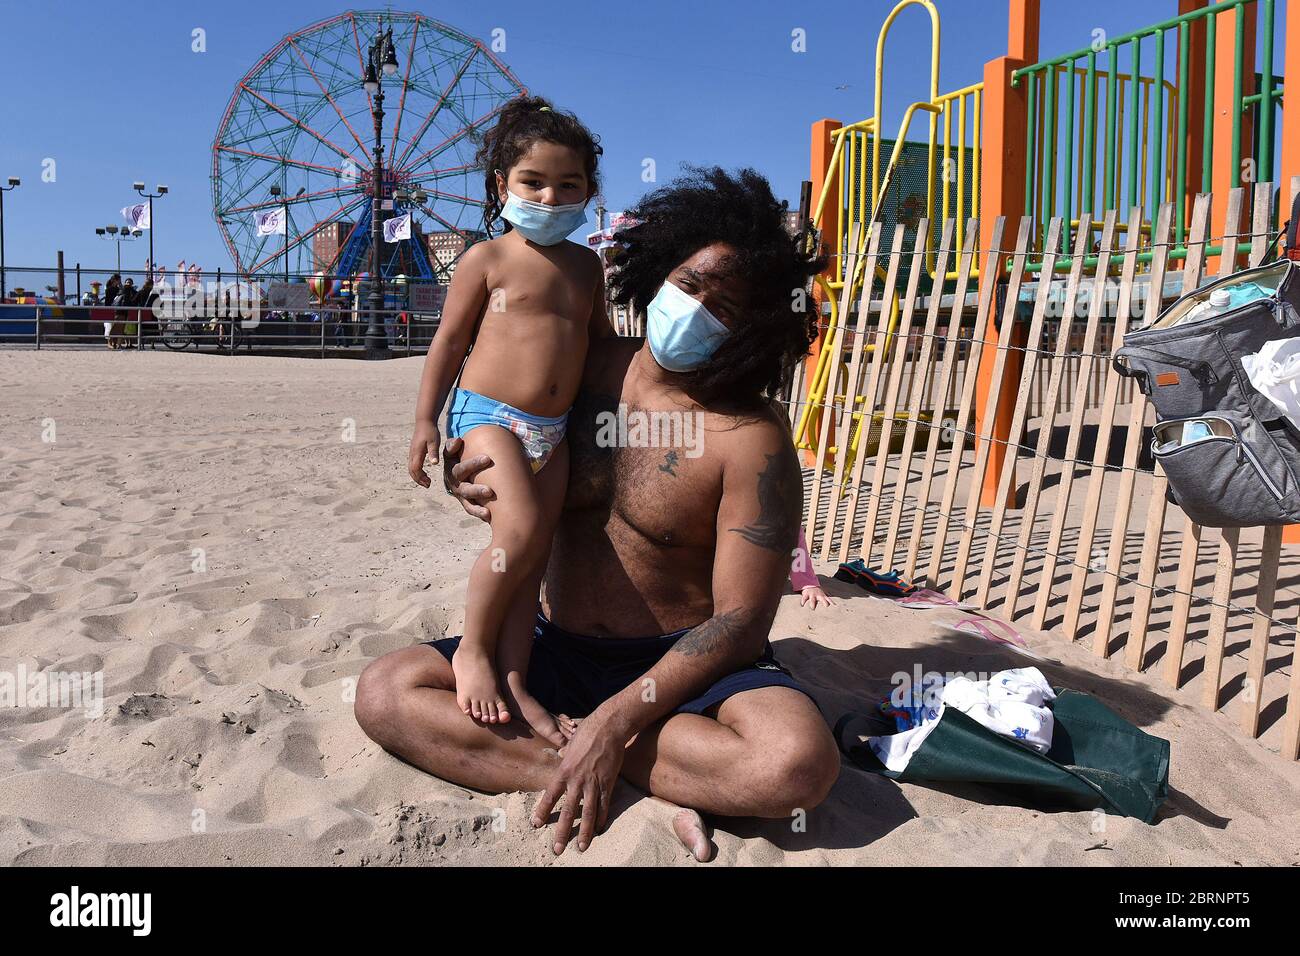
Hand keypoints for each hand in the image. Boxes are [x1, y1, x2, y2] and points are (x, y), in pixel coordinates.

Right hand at [408, 420, 441, 487]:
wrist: (424, 421)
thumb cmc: (430, 431)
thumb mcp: (434, 442)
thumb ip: (433, 452)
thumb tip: (434, 463)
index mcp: (417, 453)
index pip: (415, 469)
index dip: (421, 478)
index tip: (429, 483)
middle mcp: (412, 454)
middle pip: (411, 471)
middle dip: (418, 480)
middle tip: (428, 485)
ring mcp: (412, 452)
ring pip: (411, 468)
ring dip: (417, 476)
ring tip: (426, 481)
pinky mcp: (413, 451)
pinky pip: (412, 464)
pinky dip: (416, 471)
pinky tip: (424, 473)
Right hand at [441, 436, 495, 520]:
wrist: (454, 469)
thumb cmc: (457, 456)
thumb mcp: (451, 451)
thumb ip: (452, 445)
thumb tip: (458, 441)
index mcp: (452, 470)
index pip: (461, 469)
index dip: (473, 464)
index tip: (488, 458)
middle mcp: (455, 485)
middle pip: (464, 489)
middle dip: (477, 490)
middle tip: (490, 491)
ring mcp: (460, 495)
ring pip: (467, 503)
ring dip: (477, 508)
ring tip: (487, 512)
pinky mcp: (466, 502)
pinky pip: (471, 510)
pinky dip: (478, 514)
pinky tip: (489, 517)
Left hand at [531, 715, 626, 853]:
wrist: (608, 727)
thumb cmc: (587, 731)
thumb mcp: (570, 744)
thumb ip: (565, 755)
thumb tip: (561, 755)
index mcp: (564, 770)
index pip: (550, 795)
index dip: (543, 811)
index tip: (536, 824)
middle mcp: (576, 780)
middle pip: (568, 811)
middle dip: (562, 832)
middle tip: (557, 849)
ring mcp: (593, 783)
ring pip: (588, 813)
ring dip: (585, 832)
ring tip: (581, 847)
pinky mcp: (608, 783)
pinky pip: (604, 805)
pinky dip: (602, 818)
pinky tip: (600, 829)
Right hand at [800, 585, 834, 609]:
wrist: (810, 584)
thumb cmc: (818, 593)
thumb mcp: (823, 595)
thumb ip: (827, 600)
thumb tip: (835, 607)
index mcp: (823, 596)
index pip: (829, 600)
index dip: (832, 603)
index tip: (835, 607)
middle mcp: (818, 596)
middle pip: (823, 600)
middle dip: (824, 603)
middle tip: (826, 607)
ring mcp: (812, 595)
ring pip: (812, 600)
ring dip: (812, 604)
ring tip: (812, 608)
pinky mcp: (806, 594)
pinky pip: (804, 598)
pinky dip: (803, 602)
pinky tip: (802, 605)